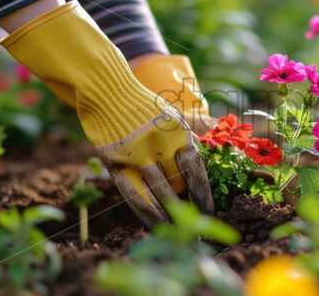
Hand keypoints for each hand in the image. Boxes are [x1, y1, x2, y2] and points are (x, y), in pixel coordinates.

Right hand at [0, 1, 212, 225]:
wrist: (108, 89)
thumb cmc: (143, 106)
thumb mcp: (171, 115)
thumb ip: (189, 134)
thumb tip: (210, 148)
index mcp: (177, 132)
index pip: (195, 170)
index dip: (202, 194)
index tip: (210, 211)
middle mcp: (159, 143)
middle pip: (177, 185)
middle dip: (188, 209)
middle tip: (197, 227)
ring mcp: (135, 152)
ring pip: (156, 191)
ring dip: (167, 214)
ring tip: (175, 230)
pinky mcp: (115, 160)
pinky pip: (131, 193)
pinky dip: (144, 211)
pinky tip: (153, 223)